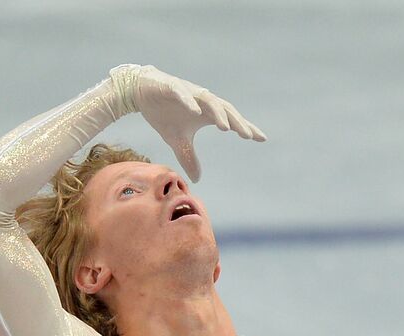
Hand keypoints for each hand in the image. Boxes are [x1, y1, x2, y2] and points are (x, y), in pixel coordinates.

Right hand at [111, 64, 266, 181]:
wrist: (141, 93)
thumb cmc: (164, 114)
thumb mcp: (177, 141)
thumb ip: (189, 158)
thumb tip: (197, 180)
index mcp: (207, 113)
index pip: (231, 120)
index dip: (246, 128)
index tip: (261, 138)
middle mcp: (202, 101)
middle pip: (224, 110)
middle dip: (236, 122)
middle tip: (248, 136)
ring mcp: (188, 92)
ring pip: (208, 101)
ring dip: (217, 113)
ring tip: (225, 127)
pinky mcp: (172, 87)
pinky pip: (182, 93)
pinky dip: (189, 101)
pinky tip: (195, 110)